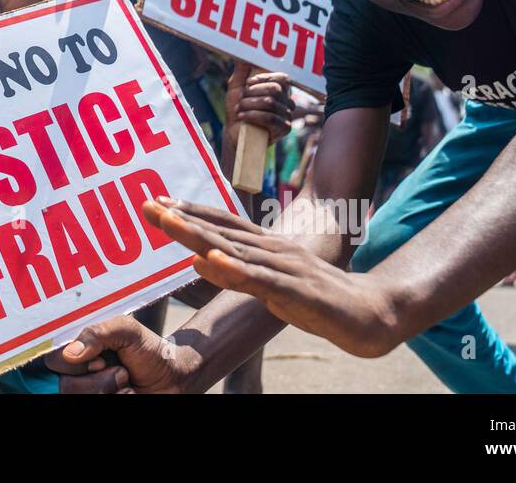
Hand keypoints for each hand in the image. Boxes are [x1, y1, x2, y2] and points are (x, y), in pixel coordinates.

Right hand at [45, 315, 197, 392]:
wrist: (173, 376)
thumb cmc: (149, 350)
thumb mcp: (126, 330)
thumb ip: (97, 333)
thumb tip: (71, 353)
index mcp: (79, 352)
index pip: (53, 361)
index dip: (72, 363)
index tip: (98, 359)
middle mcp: (81, 375)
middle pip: (65, 386)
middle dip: (98, 379)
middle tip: (120, 369)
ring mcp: (91, 392)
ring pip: (82, 398)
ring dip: (110, 390)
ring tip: (127, 381)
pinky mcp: (102, 404)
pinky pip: (99, 406)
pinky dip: (120, 400)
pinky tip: (130, 393)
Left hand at [143, 197, 401, 357]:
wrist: (369, 315)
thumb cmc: (315, 301)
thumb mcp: (268, 287)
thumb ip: (235, 272)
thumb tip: (197, 260)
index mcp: (265, 246)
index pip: (220, 223)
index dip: (187, 211)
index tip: (155, 201)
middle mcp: (271, 248)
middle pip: (219, 230)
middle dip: (181, 217)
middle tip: (146, 203)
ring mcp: (284, 266)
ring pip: (233, 248)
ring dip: (198, 234)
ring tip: (167, 221)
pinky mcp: (296, 291)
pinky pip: (259, 280)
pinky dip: (233, 269)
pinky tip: (210, 260)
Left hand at [223, 65, 293, 142]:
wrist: (234, 132)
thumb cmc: (237, 109)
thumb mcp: (237, 87)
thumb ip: (241, 71)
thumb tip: (242, 54)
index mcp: (280, 90)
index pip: (282, 78)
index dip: (263, 78)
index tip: (248, 84)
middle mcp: (287, 101)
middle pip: (275, 89)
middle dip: (252, 93)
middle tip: (241, 100)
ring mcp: (287, 115)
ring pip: (270, 103)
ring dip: (249, 105)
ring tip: (239, 109)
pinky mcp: (284, 129)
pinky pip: (270, 118)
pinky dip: (252, 115)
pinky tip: (242, 117)